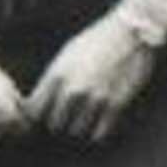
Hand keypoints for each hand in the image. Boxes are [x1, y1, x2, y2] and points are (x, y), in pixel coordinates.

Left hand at [24, 11, 159, 142]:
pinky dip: (98, 131)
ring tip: (85, 116)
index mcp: (57, 74)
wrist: (132, 32)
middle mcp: (73, 89)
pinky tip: (100, 120)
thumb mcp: (67, 54)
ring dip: (79, 126)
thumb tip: (41, 101)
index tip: (44, 113)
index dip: (37, 115)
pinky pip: (98, 134)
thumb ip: (53, 79)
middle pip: (54, 124)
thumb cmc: (97, 39)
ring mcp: (95, 99)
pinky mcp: (116, 105)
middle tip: (68, 115)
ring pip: (75, 131)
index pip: (33, 110)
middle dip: (59, 121)